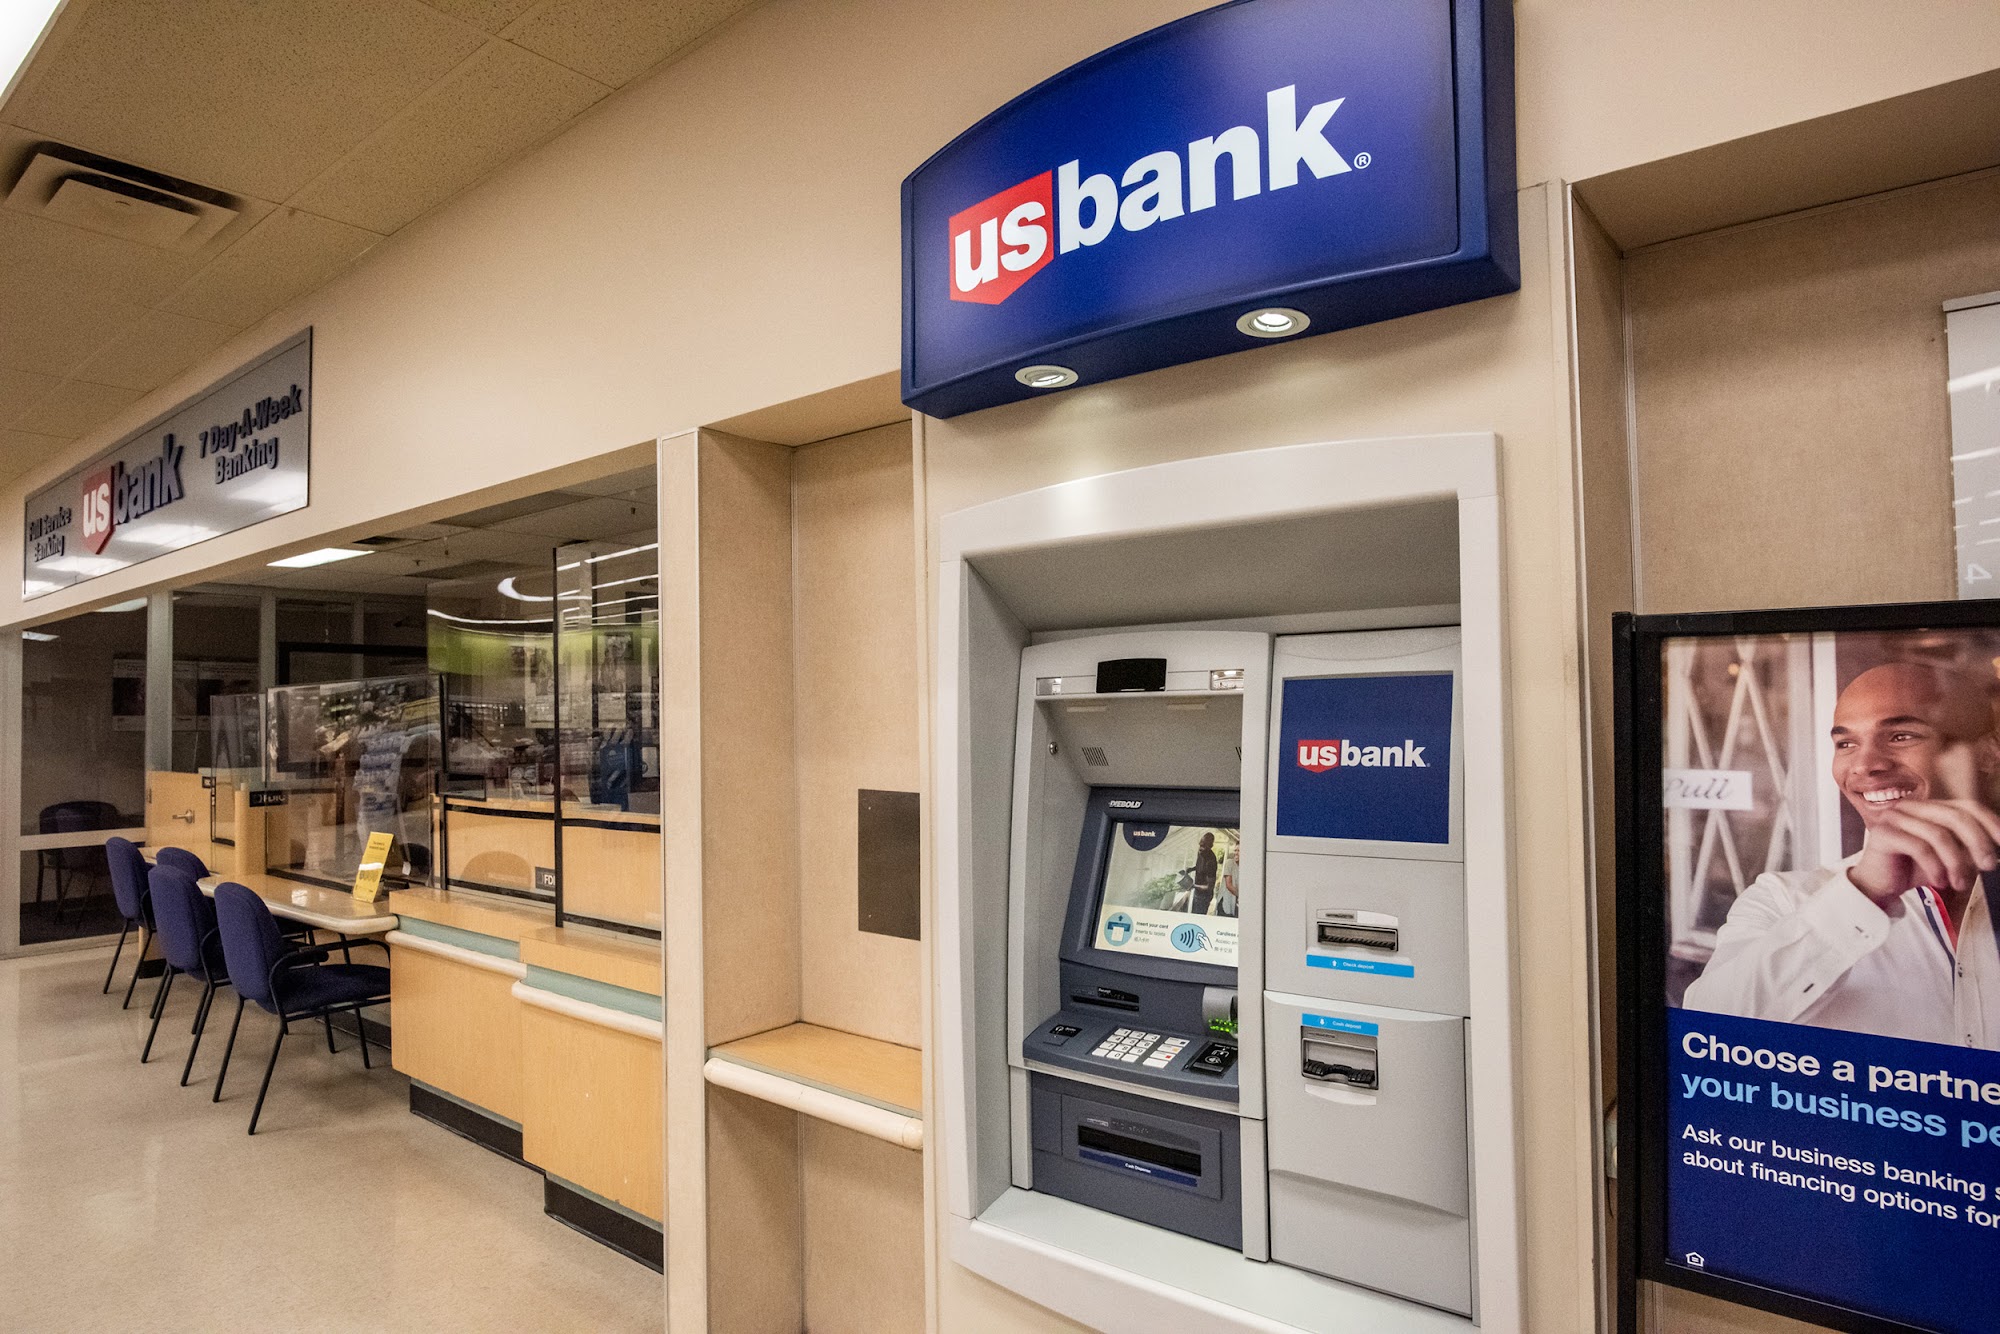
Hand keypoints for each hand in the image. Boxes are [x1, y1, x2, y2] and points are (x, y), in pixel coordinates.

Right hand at [1850, 799, 1999, 903]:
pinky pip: (1918, 847)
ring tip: (1959, 884)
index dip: (1990, 822)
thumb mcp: (1949, 858)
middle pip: (1955, 816)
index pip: (1967, 806)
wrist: (1878, 886)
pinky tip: (1939, 881)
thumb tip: (1994, 851)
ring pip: (1938, 834)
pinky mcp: (1882, 833)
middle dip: (1977, 842)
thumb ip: (1968, 849)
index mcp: (1929, 808)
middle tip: (1989, 866)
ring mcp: (1895, 817)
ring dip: (1955, 862)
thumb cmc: (1913, 870)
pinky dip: (1935, 867)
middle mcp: (1912, 807)